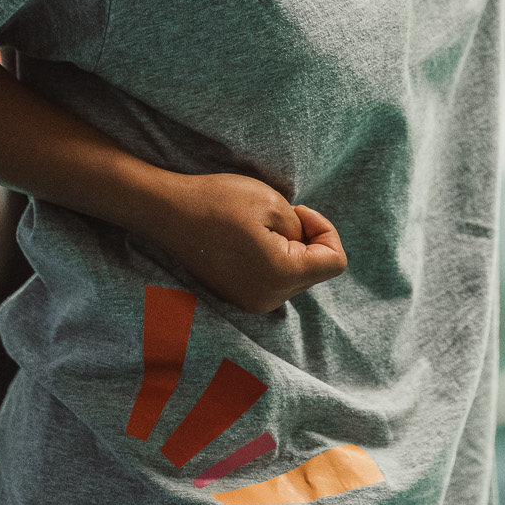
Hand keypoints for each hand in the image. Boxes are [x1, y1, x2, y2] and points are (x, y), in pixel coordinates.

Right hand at [151, 171, 346, 313]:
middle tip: (282, 215)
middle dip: (308, 241)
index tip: (300, 211)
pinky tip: (250, 239)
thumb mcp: (276, 204)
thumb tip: (306, 246)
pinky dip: (274, 259)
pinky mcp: (238, 297)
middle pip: (316, 271)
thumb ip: (303, 230)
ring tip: (261, 227)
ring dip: (291, 250)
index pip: (335, 262)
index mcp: (280, 276)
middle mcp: (267, 299)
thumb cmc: (221, 202)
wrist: (169, 212)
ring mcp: (250, 302)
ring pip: (296, 276)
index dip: (326, 230)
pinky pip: (274, 280)